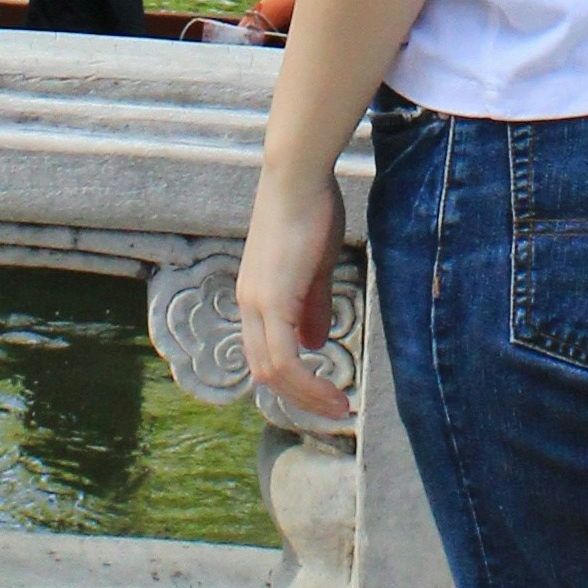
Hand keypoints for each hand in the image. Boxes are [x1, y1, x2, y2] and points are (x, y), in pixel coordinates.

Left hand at [237, 142, 351, 425]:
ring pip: (272, 372)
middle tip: (335, 410)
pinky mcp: (271, 301)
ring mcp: (257, 304)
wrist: (298, 177)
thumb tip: (315, 342)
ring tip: (339, 407)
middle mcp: (249, 305)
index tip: (325, 393)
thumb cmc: (310, 210)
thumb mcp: (315, 267)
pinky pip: (283, 359)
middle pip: (264, 371)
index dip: (293, 380)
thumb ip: (313, 305)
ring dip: (306, 396)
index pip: (266, 353)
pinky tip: (332, 390)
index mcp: (257, 296)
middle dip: (300, 398)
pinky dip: (306, 382)